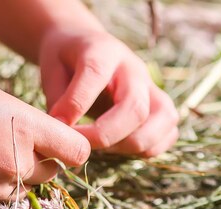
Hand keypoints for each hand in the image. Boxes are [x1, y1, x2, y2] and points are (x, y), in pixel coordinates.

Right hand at [0, 65, 89, 208]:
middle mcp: (15, 164)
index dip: (73, 145)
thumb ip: (25, 119)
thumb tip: (40, 138)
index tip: (61, 140)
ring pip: (24, 189)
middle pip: (51, 173)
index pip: (77, 152)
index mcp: (26, 128)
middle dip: (42, 159)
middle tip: (14, 140)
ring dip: (16, 174)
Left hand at [39, 29, 178, 156]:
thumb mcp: (51, 70)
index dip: (76, 104)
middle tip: (79, 145)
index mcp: (104, 51)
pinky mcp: (161, 107)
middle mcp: (135, 69)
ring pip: (163, 120)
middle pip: (136, 107)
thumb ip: (59, 100)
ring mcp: (152, 88)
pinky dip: (149, 148)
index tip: (58, 124)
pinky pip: (169, 133)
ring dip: (132, 144)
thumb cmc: (65, 61)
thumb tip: (64, 132)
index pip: (96, 74)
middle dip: (106, 135)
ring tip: (103, 149)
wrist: (85, 47)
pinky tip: (121, 148)